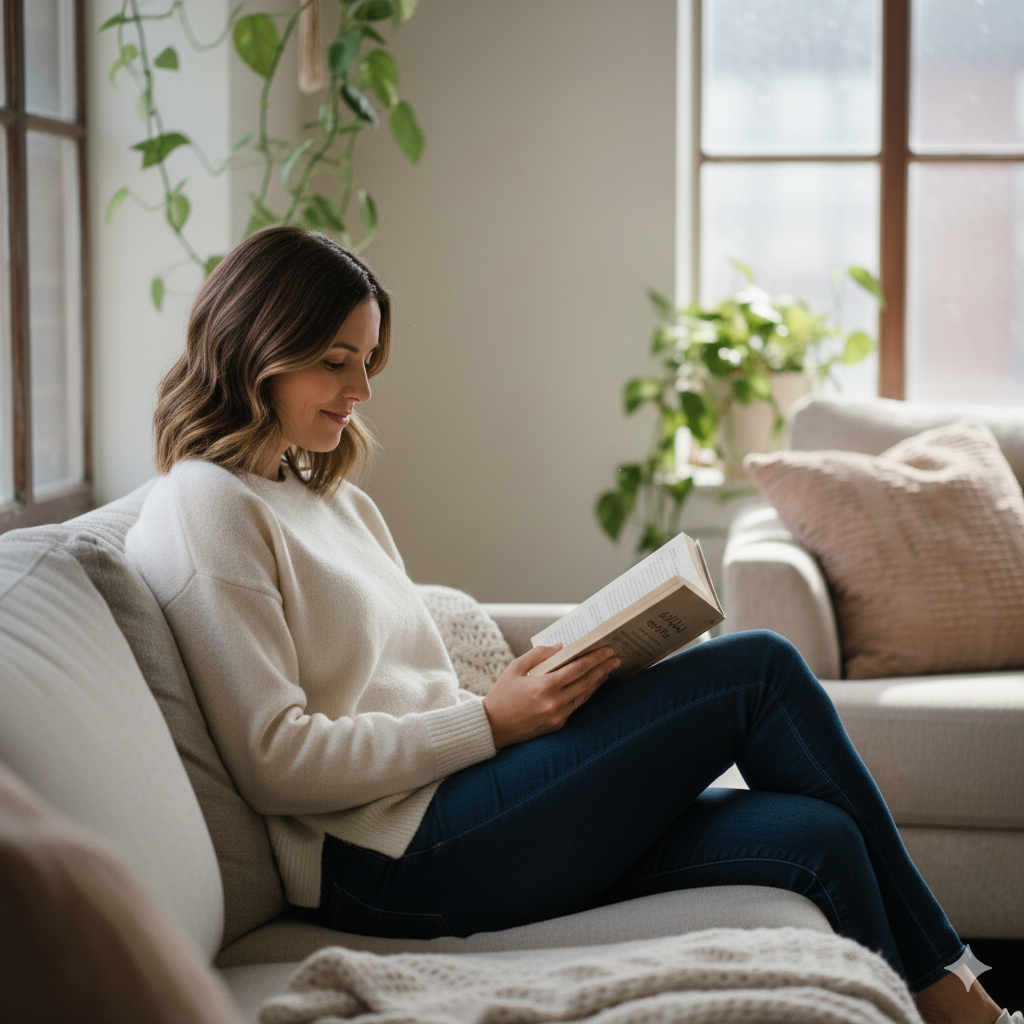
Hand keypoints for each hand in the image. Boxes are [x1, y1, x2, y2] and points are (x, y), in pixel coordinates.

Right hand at [481, 644, 619, 748]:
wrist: (493, 727)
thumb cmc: (502, 694)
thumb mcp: (515, 667)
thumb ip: (539, 654)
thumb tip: (561, 647)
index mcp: (544, 685)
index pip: (578, 668)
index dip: (595, 658)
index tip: (607, 650)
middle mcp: (554, 702)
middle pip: (587, 681)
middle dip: (602, 668)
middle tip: (615, 658)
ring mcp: (558, 715)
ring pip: (585, 695)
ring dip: (598, 681)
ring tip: (607, 670)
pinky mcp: (557, 725)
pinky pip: (576, 706)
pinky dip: (585, 694)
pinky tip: (591, 685)